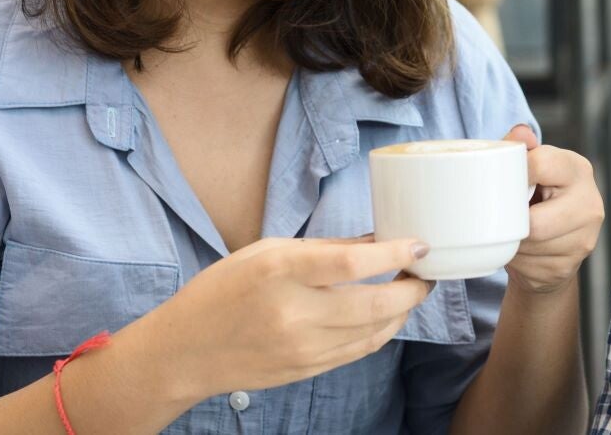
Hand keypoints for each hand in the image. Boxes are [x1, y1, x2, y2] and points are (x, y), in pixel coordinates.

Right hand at [144, 235, 433, 397]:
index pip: (350, 262)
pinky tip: (388, 316)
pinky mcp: (306, 371)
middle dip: (411, 288)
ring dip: (401, 311)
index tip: (419, 244)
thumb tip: (375, 240)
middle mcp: (292, 312)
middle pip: (372, 304)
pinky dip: (381, 333)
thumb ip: (322, 247)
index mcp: (279, 271)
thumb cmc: (222, 291)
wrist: (185, 352)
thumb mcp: (265, 252)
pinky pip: (358, 352)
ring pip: (373, 332)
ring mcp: (300, 348)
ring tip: (411, 291)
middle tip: (426, 272)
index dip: (394, 253)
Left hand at [502, 125, 604, 295]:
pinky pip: (531, 266)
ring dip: (511, 242)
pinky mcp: (571, 266)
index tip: (499, 182)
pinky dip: (517, 260)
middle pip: (535, 221)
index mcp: (578, 169)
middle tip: (501, 216)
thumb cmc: (535, 196)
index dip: (514, 175)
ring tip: (511, 232)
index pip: (541, 165)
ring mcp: (585, 238)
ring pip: (530, 246)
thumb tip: (519, 133)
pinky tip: (520, 250)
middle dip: (512, 221)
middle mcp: (590, 202)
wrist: (551, 244)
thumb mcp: (528, 167)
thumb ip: (520, 149)